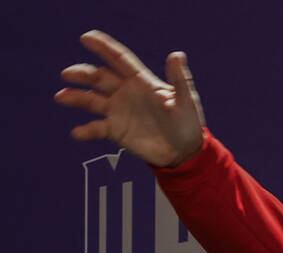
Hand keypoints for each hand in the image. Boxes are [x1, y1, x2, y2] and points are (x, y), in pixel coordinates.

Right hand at [54, 30, 204, 166]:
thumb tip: (177, 55)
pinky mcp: (116, 130)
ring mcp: (118, 111)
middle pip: (99, 78)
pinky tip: (77, 133)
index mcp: (141, 82)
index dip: (104, 48)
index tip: (87, 38)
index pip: (120, 60)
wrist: (184, 152)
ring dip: (75, 97)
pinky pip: (96, 128)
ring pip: (91, 100)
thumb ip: (180, 79)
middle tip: (68, 74)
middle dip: (83, 74)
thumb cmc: (187, 123)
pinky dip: (86, 130)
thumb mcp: (186, 101)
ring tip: (62, 96)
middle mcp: (125, 93)